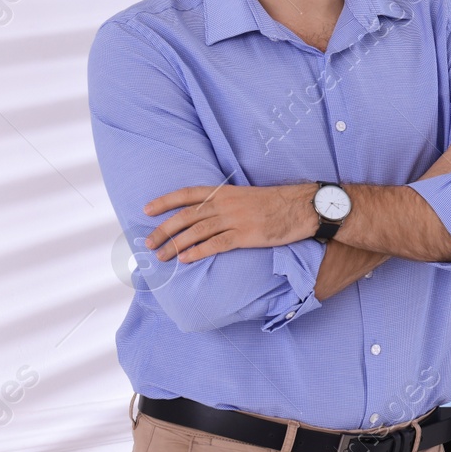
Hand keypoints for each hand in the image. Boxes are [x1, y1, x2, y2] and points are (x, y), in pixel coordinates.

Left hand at [143, 182, 314, 263]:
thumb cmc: (278, 204)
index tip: (146, 210)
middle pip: (186, 216)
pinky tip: (186, 259)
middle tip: (148, 243)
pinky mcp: (247, 235)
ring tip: (162, 256)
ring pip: (197, 232)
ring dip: (175, 245)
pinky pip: (217, 244)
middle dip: (164, 230)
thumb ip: (227, 203)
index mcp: (226, 192)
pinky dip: (199, 251)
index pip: (187, 194)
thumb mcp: (248, 196)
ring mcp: (236, 219)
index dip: (165, 202)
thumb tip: (207, 215)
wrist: (303, 207)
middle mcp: (226, 204)